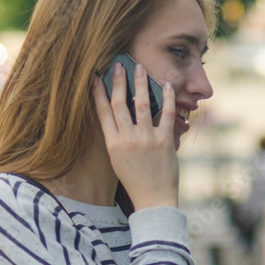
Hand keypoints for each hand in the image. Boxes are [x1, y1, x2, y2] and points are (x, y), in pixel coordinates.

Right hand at [92, 62, 178, 210]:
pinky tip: (167, 85)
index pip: (103, 113)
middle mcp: (127, 139)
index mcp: (113, 144)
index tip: (97, 77)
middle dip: (118, 82)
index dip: (98, 93)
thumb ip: (117, 138)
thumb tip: (118, 116)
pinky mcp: (164, 141)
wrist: (153, 199)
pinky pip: (165, 114)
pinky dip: (167, 98)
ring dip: (140, 84)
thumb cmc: (135, 180)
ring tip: (140, 68)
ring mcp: (146, 139)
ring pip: (140, 105)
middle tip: (118, 64)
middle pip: (119, 104)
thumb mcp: (118, 160)